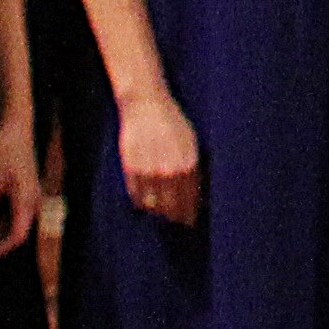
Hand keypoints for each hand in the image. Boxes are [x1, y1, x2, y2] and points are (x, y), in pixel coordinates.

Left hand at [0, 112, 40, 261]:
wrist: (15, 126)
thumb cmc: (3, 151)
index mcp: (27, 201)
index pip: (16, 236)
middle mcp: (33, 201)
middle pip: (18, 233)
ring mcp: (30, 195)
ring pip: (16, 224)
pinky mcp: (25, 189)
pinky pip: (15, 213)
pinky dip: (0, 222)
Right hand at [114, 91, 201, 226]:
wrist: (146, 105)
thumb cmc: (173, 122)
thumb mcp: (191, 142)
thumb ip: (194, 166)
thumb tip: (197, 190)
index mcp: (188, 163)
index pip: (190, 200)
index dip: (189, 214)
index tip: (190, 222)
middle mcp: (169, 170)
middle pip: (172, 207)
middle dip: (175, 217)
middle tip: (177, 223)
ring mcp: (148, 170)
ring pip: (152, 205)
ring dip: (158, 212)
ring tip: (161, 215)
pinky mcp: (131, 168)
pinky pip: (136, 195)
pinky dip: (141, 203)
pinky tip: (145, 204)